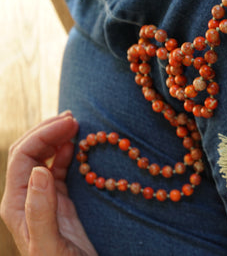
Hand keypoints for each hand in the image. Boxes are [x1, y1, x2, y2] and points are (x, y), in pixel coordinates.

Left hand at [1, 111, 96, 255]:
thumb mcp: (49, 242)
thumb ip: (40, 209)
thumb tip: (39, 169)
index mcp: (17, 203)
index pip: (23, 156)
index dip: (44, 135)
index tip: (71, 124)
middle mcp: (26, 196)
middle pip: (30, 152)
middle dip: (49, 131)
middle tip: (74, 118)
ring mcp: (42, 197)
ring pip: (43, 157)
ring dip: (57, 138)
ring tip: (75, 125)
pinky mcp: (58, 201)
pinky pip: (58, 169)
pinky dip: (67, 153)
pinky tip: (76, 146)